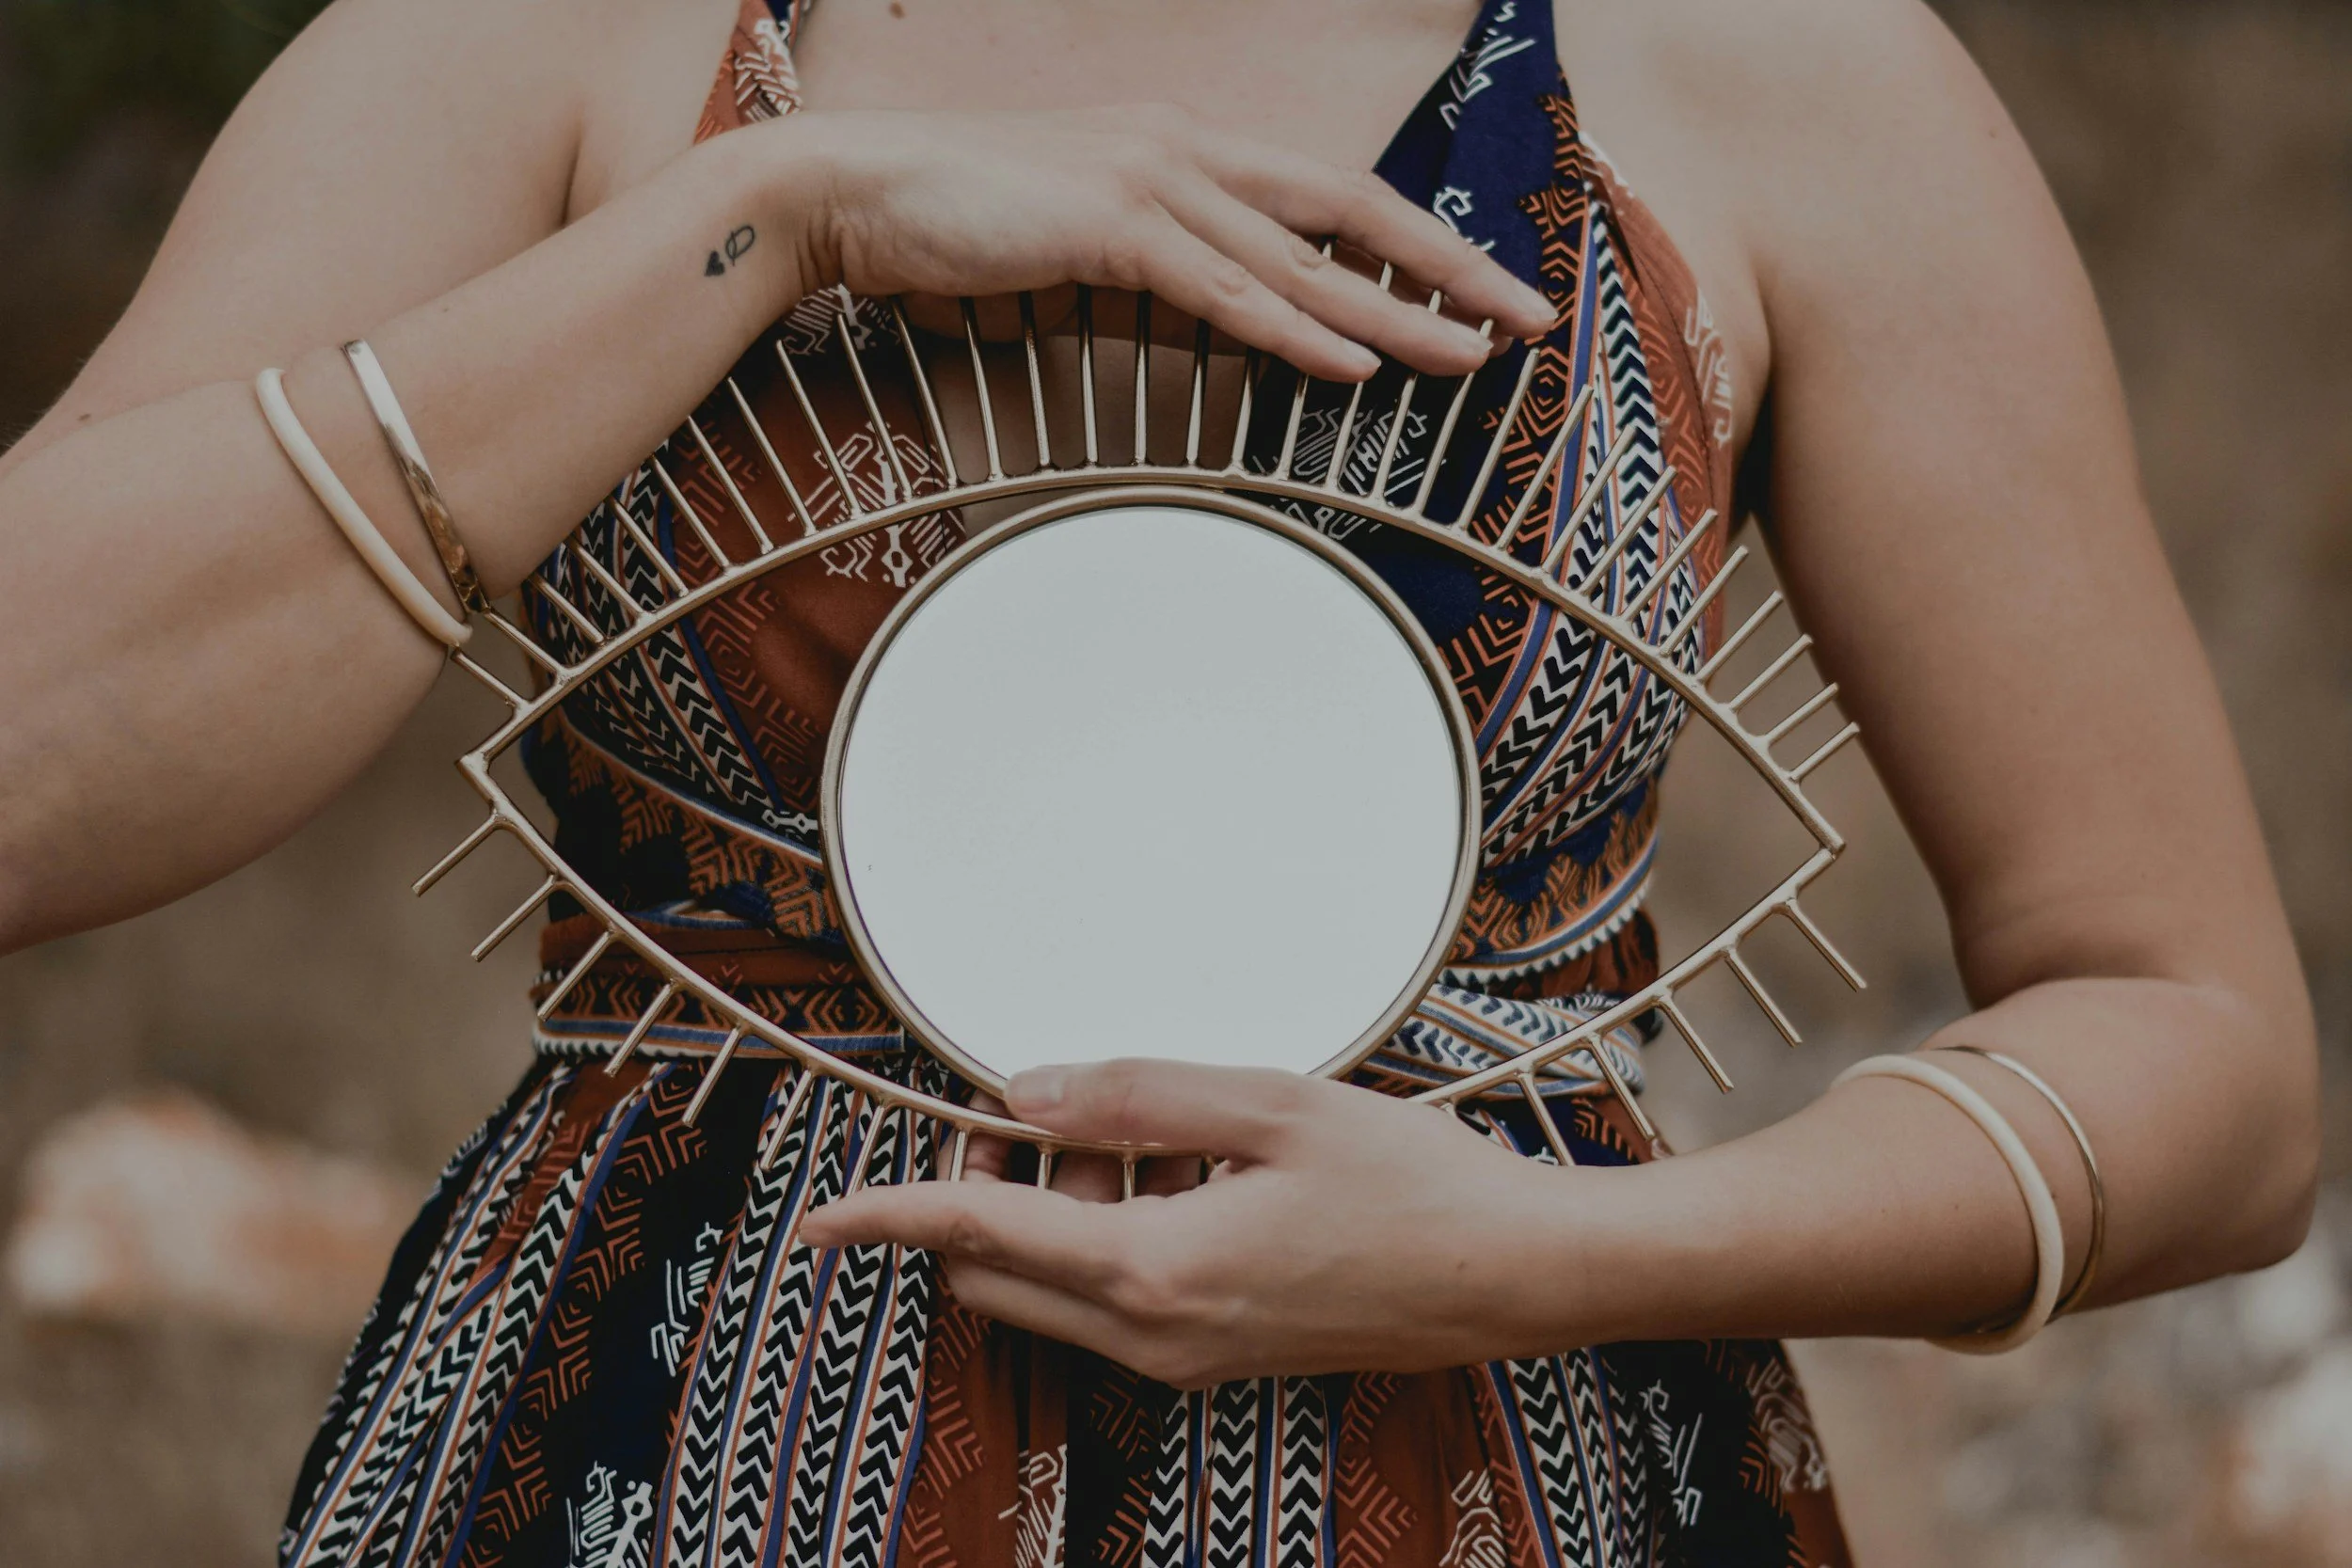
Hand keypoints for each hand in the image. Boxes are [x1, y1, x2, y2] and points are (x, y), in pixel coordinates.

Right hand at [767, 104, 1558, 381]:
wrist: (854, 189)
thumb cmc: (959, 221)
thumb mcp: (1081, 249)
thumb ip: (1159, 284)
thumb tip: (1220, 338)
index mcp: (1185, 148)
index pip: (1329, 197)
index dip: (1414, 242)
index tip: (1480, 288)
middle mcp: (1185, 149)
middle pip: (1348, 212)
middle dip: (1448, 268)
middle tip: (1527, 316)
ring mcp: (1151, 178)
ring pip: (1301, 259)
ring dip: (1394, 311)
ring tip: (1470, 354)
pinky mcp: (1110, 222)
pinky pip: (1225, 289)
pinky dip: (1297, 329)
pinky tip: (1357, 359)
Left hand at [799, 1059, 1595, 1387]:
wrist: (1513, 1277)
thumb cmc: (1412, 1186)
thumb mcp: (1270, 1106)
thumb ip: (1137, 1094)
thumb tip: (1027, 1090)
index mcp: (1155, 1272)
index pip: (979, 1241)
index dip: (890, 1219)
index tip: (822, 1217)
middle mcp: (1156, 1337)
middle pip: (1000, 1276)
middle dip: (981, 1198)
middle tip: (1028, 1112)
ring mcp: (1189, 1358)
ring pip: (1059, 1289)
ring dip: (1060, 1212)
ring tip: (1155, 1129)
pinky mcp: (1221, 1357)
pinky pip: (1120, 1301)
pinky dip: (1114, 1236)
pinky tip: (1193, 1172)